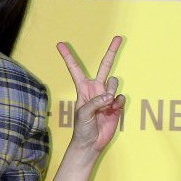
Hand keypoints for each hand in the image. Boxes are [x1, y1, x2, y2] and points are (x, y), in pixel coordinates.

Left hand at [57, 36, 125, 154]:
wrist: (91, 143)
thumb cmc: (81, 129)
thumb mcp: (83, 114)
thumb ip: (95, 102)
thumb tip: (109, 95)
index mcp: (83, 89)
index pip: (75, 69)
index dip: (68, 57)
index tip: (59, 44)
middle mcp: (96, 89)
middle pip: (105, 66)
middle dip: (112, 51)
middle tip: (118, 37)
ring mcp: (107, 96)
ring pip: (115, 82)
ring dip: (112, 91)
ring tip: (105, 105)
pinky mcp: (116, 105)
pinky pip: (121, 97)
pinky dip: (118, 103)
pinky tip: (112, 110)